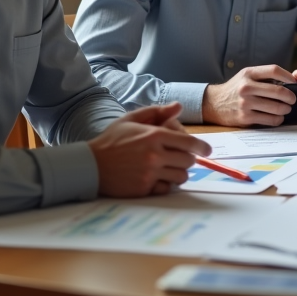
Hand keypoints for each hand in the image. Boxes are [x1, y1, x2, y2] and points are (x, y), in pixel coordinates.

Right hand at [89, 103, 211, 196]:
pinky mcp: (143, 189)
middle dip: (188, 159)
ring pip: (181, 177)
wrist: (89, 165)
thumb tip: (178, 106)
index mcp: (154, 136)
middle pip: (188, 161)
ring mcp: (149, 174)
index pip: (189, 143)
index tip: (207, 150)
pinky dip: (166, 185)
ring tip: (170, 168)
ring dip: (179, 172)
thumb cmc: (111, 140)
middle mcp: (154, 155)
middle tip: (180, 157)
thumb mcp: (131, 120)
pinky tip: (159, 179)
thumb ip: (156, 112)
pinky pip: (167, 189)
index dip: (202, 147)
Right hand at [202, 64, 296, 126]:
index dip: (288, 76)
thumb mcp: (247, 76)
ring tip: (286, 109)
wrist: (214, 103)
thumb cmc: (236, 89)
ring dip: (286, 109)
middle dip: (291, 97)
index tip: (294, 82)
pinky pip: (270, 120)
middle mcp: (246, 87)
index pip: (274, 70)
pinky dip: (278, 119)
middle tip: (293, 100)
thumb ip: (266, 76)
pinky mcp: (245, 118)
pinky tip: (278, 117)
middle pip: (279, 91)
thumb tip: (294, 79)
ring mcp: (245, 103)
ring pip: (277, 108)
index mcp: (248, 73)